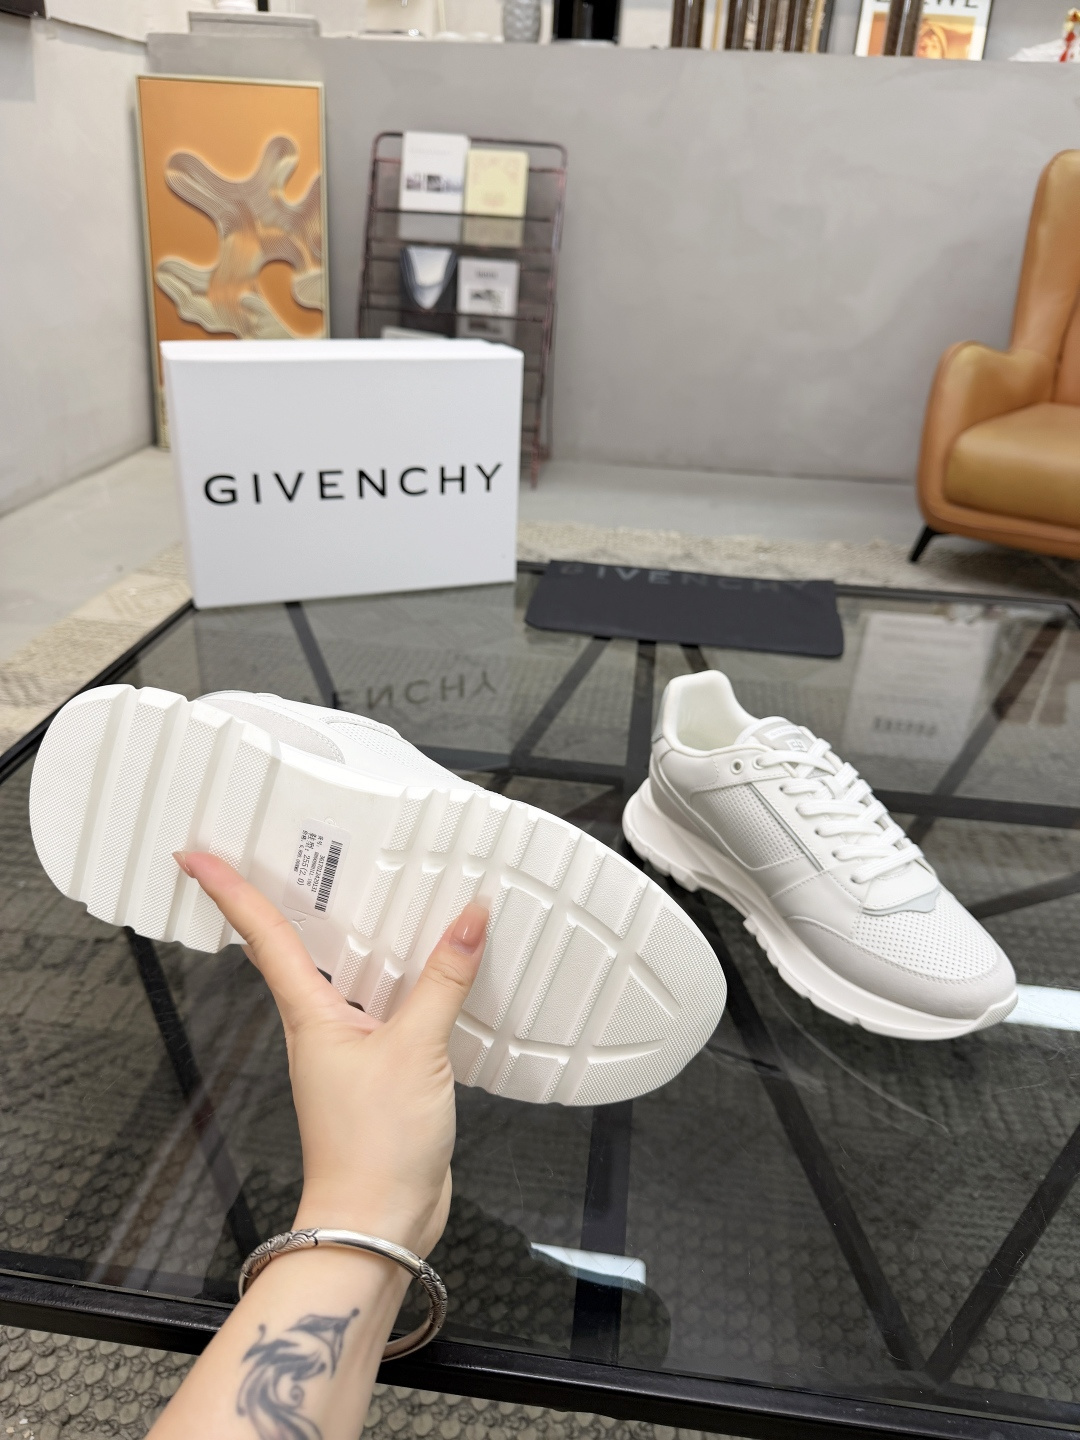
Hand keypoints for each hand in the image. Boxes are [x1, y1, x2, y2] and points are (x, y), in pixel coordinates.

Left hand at [175, 852, 487, 1257]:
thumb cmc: (374, 1150)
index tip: (197, 854)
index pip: (264, 935)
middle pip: (295, 950)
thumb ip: (443, 980)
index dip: (230, 891)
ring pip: (345, 978)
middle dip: (283, 902)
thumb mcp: (415, 1049)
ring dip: (351, 939)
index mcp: (310, 1015)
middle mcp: (321, 1028)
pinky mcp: (381, 1072)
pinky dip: (402, 981)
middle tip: (280, 853)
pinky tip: (429, 972)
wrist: (377, 1225)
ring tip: (365, 894)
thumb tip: (468, 920)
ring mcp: (348, 1051)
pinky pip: (387, 1010)